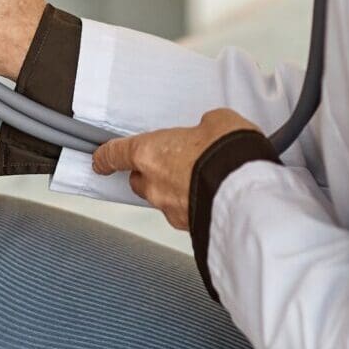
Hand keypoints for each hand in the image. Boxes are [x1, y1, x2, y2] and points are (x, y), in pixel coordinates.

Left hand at [91, 109, 260, 230]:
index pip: (115, 155)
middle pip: (139, 180)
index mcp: (150, 153)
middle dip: (151, 173)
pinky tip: (213, 194)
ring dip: (176, 190)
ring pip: (163, 199)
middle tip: (172, 162)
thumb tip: (208, 132)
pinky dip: (194, 204)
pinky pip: (186, 213)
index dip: (105, 157)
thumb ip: (204, 127)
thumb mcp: (218, 121)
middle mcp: (154, 185)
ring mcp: (170, 209)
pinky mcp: (190, 227)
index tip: (100, 159)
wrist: (247, 193)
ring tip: (202, 178)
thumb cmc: (227, 154)